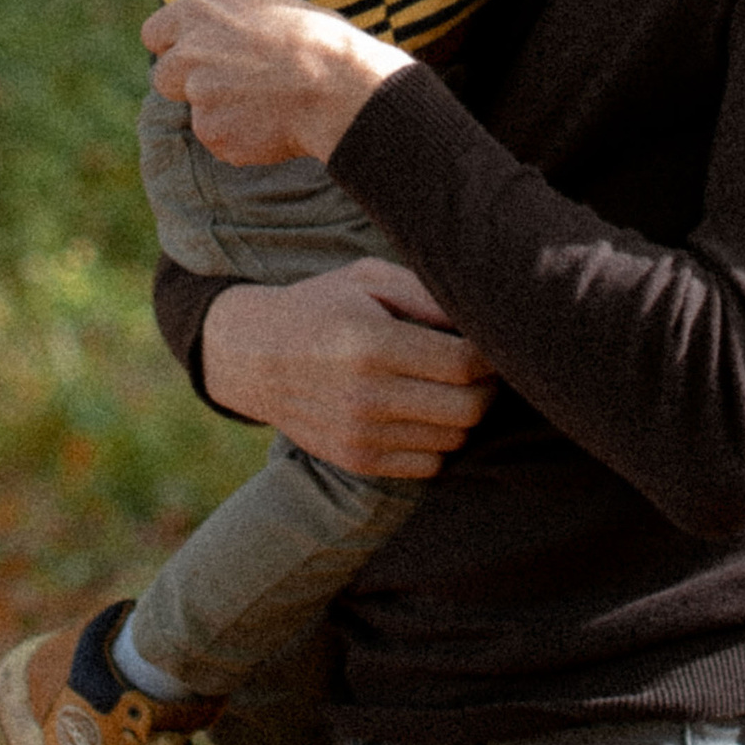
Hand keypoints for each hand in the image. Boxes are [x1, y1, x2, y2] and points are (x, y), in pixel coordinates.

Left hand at [141, 0, 412, 165]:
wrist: (339, 86)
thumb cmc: (319, 41)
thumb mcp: (270, 8)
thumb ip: (228, 20)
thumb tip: (215, 27)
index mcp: (202, 11)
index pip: (154, 33)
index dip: (174, 47)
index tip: (192, 56)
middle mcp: (189, 51)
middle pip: (164, 76)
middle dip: (190, 84)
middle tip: (233, 86)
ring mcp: (198, 95)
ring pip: (198, 111)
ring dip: (222, 112)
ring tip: (269, 103)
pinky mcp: (213, 132)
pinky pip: (221, 139)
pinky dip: (242, 137)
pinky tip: (275, 124)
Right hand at [201, 261, 497, 479]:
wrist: (252, 356)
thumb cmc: (320, 307)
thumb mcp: (367, 279)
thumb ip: (426, 292)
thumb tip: (481, 319)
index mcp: (371, 343)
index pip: (463, 364)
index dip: (491, 355)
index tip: (490, 343)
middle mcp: (366, 395)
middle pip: (467, 408)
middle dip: (488, 387)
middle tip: (482, 368)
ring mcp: (360, 434)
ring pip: (453, 439)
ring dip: (465, 415)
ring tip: (452, 388)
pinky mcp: (356, 460)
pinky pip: (428, 465)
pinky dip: (440, 442)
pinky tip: (427, 414)